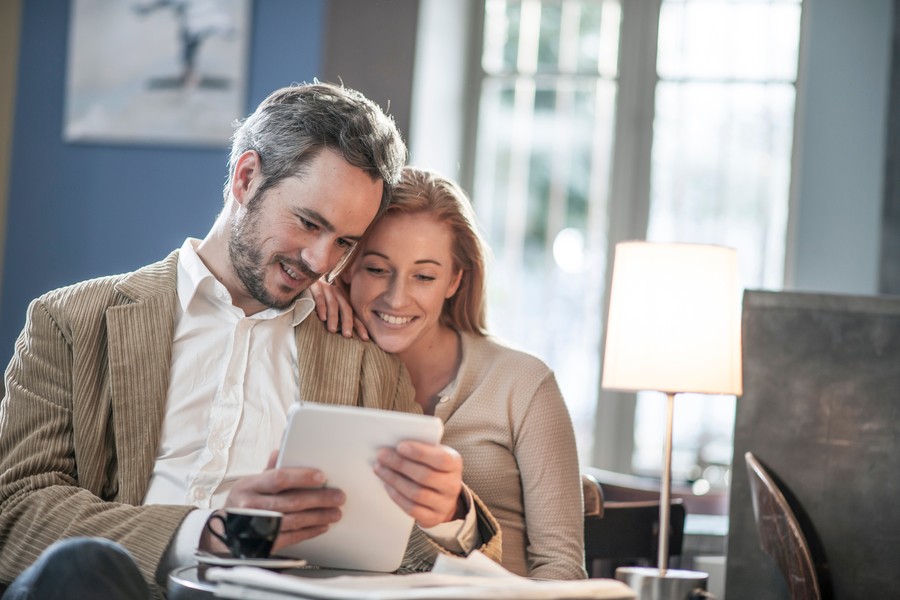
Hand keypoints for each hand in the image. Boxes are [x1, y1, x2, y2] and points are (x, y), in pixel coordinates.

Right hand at [202, 451, 345, 553]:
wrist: (222, 532)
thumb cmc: (244, 501)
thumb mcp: (251, 482)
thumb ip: (270, 469)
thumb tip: (282, 449)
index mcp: (249, 485)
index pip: (278, 478)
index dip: (302, 477)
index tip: (322, 476)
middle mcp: (251, 506)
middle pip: (291, 501)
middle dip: (319, 499)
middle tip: (338, 496)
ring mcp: (256, 527)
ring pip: (293, 521)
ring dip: (318, 516)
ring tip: (335, 512)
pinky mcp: (262, 543)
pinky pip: (291, 537)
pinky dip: (309, 531)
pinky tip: (322, 526)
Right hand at [308, 280, 369, 339]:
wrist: (303, 283)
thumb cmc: (316, 301)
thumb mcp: (329, 309)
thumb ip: (338, 319)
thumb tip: (347, 336)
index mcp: (343, 299)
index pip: (354, 313)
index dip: (360, 325)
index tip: (365, 338)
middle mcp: (337, 293)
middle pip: (346, 308)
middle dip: (348, 322)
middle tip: (347, 336)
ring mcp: (326, 289)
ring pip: (333, 303)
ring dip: (334, 317)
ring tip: (332, 330)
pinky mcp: (315, 286)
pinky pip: (319, 297)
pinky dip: (321, 308)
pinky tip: (321, 318)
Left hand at [374, 441, 464, 527]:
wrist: (443, 495)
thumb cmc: (433, 468)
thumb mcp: (434, 454)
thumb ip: (420, 448)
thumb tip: (393, 444)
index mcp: (454, 464)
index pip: (441, 459)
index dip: (420, 453)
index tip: (400, 446)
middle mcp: (452, 485)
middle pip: (425, 476)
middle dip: (400, 465)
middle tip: (382, 456)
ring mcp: (444, 504)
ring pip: (417, 493)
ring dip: (394, 480)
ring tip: (379, 469)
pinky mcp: (433, 518)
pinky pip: (412, 509)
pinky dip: (397, 496)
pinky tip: (387, 485)